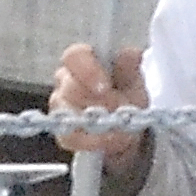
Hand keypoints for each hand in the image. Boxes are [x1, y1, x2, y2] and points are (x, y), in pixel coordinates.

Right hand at [51, 42, 146, 163]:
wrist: (128, 129)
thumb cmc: (127, 96)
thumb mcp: (135, 80)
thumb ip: (130, 68)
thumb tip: (132, 54)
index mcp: (82, 61)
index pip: (74, 57)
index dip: (88, 71)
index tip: (106, 86)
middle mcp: (65, 81)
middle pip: (71, 88)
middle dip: (101, 103)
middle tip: (122, 111)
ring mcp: (61, 108)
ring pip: (69, 113)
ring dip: (99, 123)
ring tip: (122, 129)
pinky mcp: (64, 133)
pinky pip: (71, 138)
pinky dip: (93, 141)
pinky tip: (110, 140)